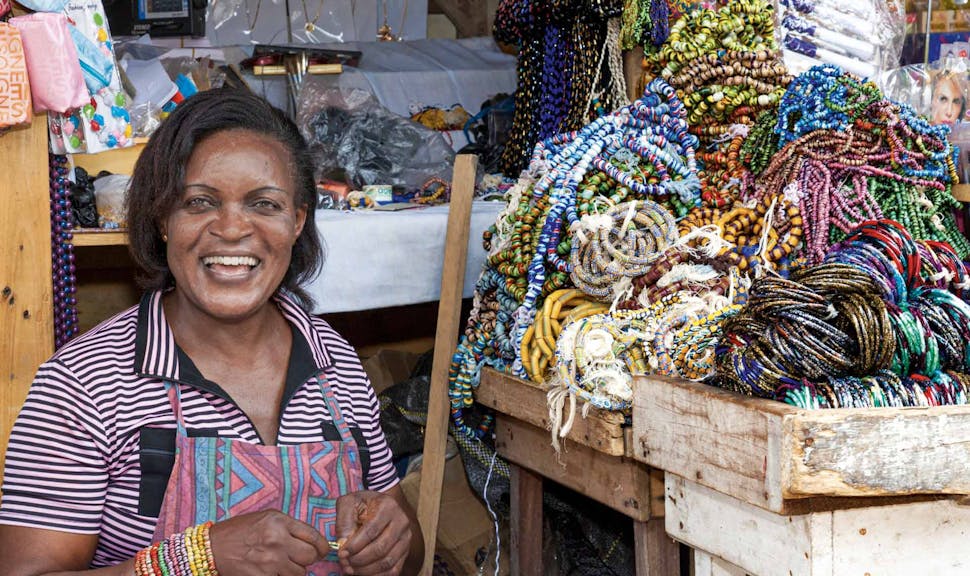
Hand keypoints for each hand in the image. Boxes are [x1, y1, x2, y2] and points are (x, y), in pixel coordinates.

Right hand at [208, 510, 331, 575]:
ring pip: (300, 573)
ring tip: (282, 564)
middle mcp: (277, 540)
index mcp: (279, 522)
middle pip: (310, 556)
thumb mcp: (266, 518)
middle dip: (308, 559)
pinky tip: (272, 571)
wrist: (212, 547)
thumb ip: (289, 526)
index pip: (314, 536)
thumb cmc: (239, 531)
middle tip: (300, 558)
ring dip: (294, 570)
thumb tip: (311, 540)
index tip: (322, 550)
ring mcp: (270, 561)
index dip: (322, 546)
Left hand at [336, 490, 413, 575]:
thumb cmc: (362, 504)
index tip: (341, 553)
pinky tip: (363, 573)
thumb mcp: (349, 503)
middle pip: (380, 549)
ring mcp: (406, 538)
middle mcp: (401, 521)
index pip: (371, 531)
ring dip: (366, 570)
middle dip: (358, 560)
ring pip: (387, 562)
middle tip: (345, 563)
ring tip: (351, 569)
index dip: (354, 545)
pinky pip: (394, 570)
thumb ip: (343, 521)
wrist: (378, 505)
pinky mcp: (406, 551)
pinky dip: (377, 575)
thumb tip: (343, 544)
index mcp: (388, 506)